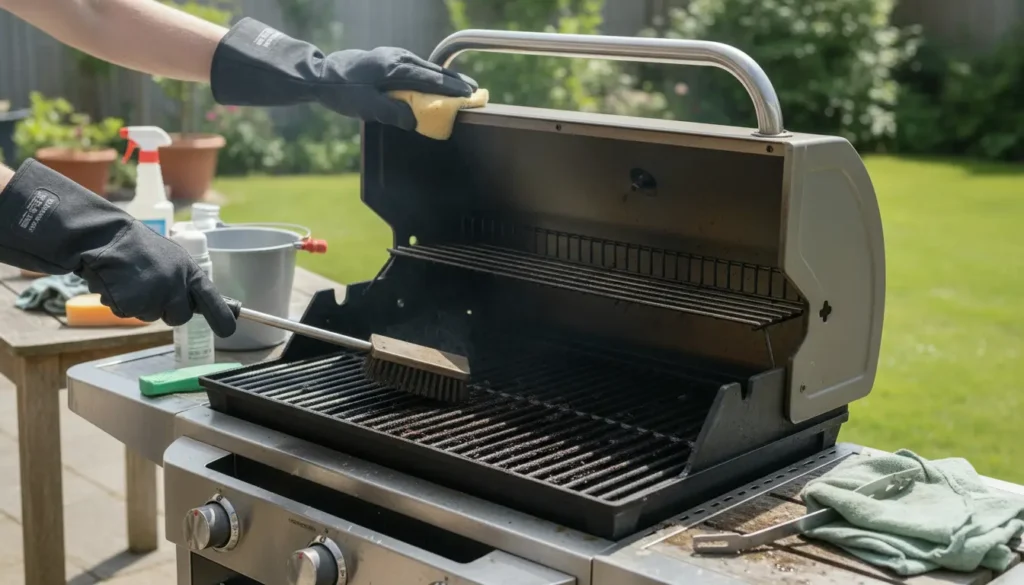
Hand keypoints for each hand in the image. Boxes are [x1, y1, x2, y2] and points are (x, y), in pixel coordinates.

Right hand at [79, 221, 236, 335]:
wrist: (106, 237)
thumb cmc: (139, 247)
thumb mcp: (173, 258)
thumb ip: (185, 280)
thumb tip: (198, 302)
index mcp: (189, 272)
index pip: (211, 298)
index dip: (221, 317)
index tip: (228, 331)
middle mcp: (176, 286)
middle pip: (180, 318)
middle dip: (167, 311)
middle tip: (151, 288)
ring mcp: (154, 296)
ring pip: (151, 316)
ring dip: (141, 304)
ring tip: (131, 278)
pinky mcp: (132, 304)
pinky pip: (129, 313)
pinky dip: (121, 302)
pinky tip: (118, 283)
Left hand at [316, 46, 478, 129]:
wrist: (322, 75)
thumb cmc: (344, 92)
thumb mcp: (366, 107)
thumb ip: (391, 113)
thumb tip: (414, 121)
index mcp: (394, 69)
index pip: (430, 79)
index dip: (451, 88)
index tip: (469, 95)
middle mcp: (397, 58)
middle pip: (433, 70)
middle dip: (455, 80)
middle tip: (475, 90)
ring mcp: (394, 56)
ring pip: (427, 67)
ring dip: (445, 77)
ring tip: (463, 86)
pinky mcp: (390, 58)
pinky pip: (418, 67)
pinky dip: (432, 75)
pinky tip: (438, 81)